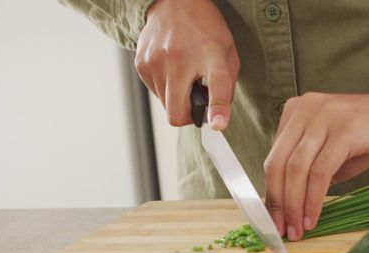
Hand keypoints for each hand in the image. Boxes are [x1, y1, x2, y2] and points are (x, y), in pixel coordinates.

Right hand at [135, 0, 238, 128]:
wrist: (174, 1)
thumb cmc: (204, 29)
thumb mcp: (227, 53)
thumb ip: (226, 87)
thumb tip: (215, 118)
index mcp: (210, 55)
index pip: (217, 85)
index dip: (217, 108)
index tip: (217, 124)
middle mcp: (180, 58)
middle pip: (177, 112)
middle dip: (189, 115)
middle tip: (197, 102)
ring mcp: (156, 61)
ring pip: (165, 105)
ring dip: (176, 98)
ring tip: (184, 75)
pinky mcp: (141, 64)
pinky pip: (155, 92)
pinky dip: (165, 87)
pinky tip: (171, 68)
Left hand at [264, 92, 368, 240]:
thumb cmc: (365, 137)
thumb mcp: (328, 149)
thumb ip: (305, 169)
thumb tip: (285, 205)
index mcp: (295, 111)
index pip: (273, 158)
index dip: (270, 193)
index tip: (273, 220)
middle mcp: (305, 110)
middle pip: (279, 164)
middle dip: (278, 202)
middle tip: (282, 230)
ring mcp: (324, 117)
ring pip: (297, 169)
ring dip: (295, 205)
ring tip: (298, 229)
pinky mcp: (345, 130)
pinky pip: (321, 172)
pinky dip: (314, 199)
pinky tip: (313, 218)